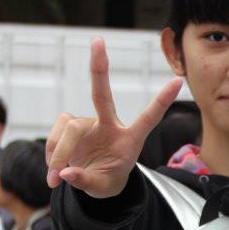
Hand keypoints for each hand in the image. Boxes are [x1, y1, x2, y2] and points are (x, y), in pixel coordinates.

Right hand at [46, 38, 182, 197]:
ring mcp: (88, 123)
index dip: (161, 101)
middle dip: (100, 68)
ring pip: (68, 131)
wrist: (93, 179)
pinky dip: (52, 154)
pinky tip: (54, 170)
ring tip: (56, 179)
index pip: (148, 119)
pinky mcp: (70, 125)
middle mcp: (109, 125)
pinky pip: (55, 136)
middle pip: (102, 95)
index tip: (177, 81)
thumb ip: (86, 181)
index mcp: (129, 140)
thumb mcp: (102, 188)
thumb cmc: (107, 180)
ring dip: (59, 155)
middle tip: (98, 41)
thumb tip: (66, 173)